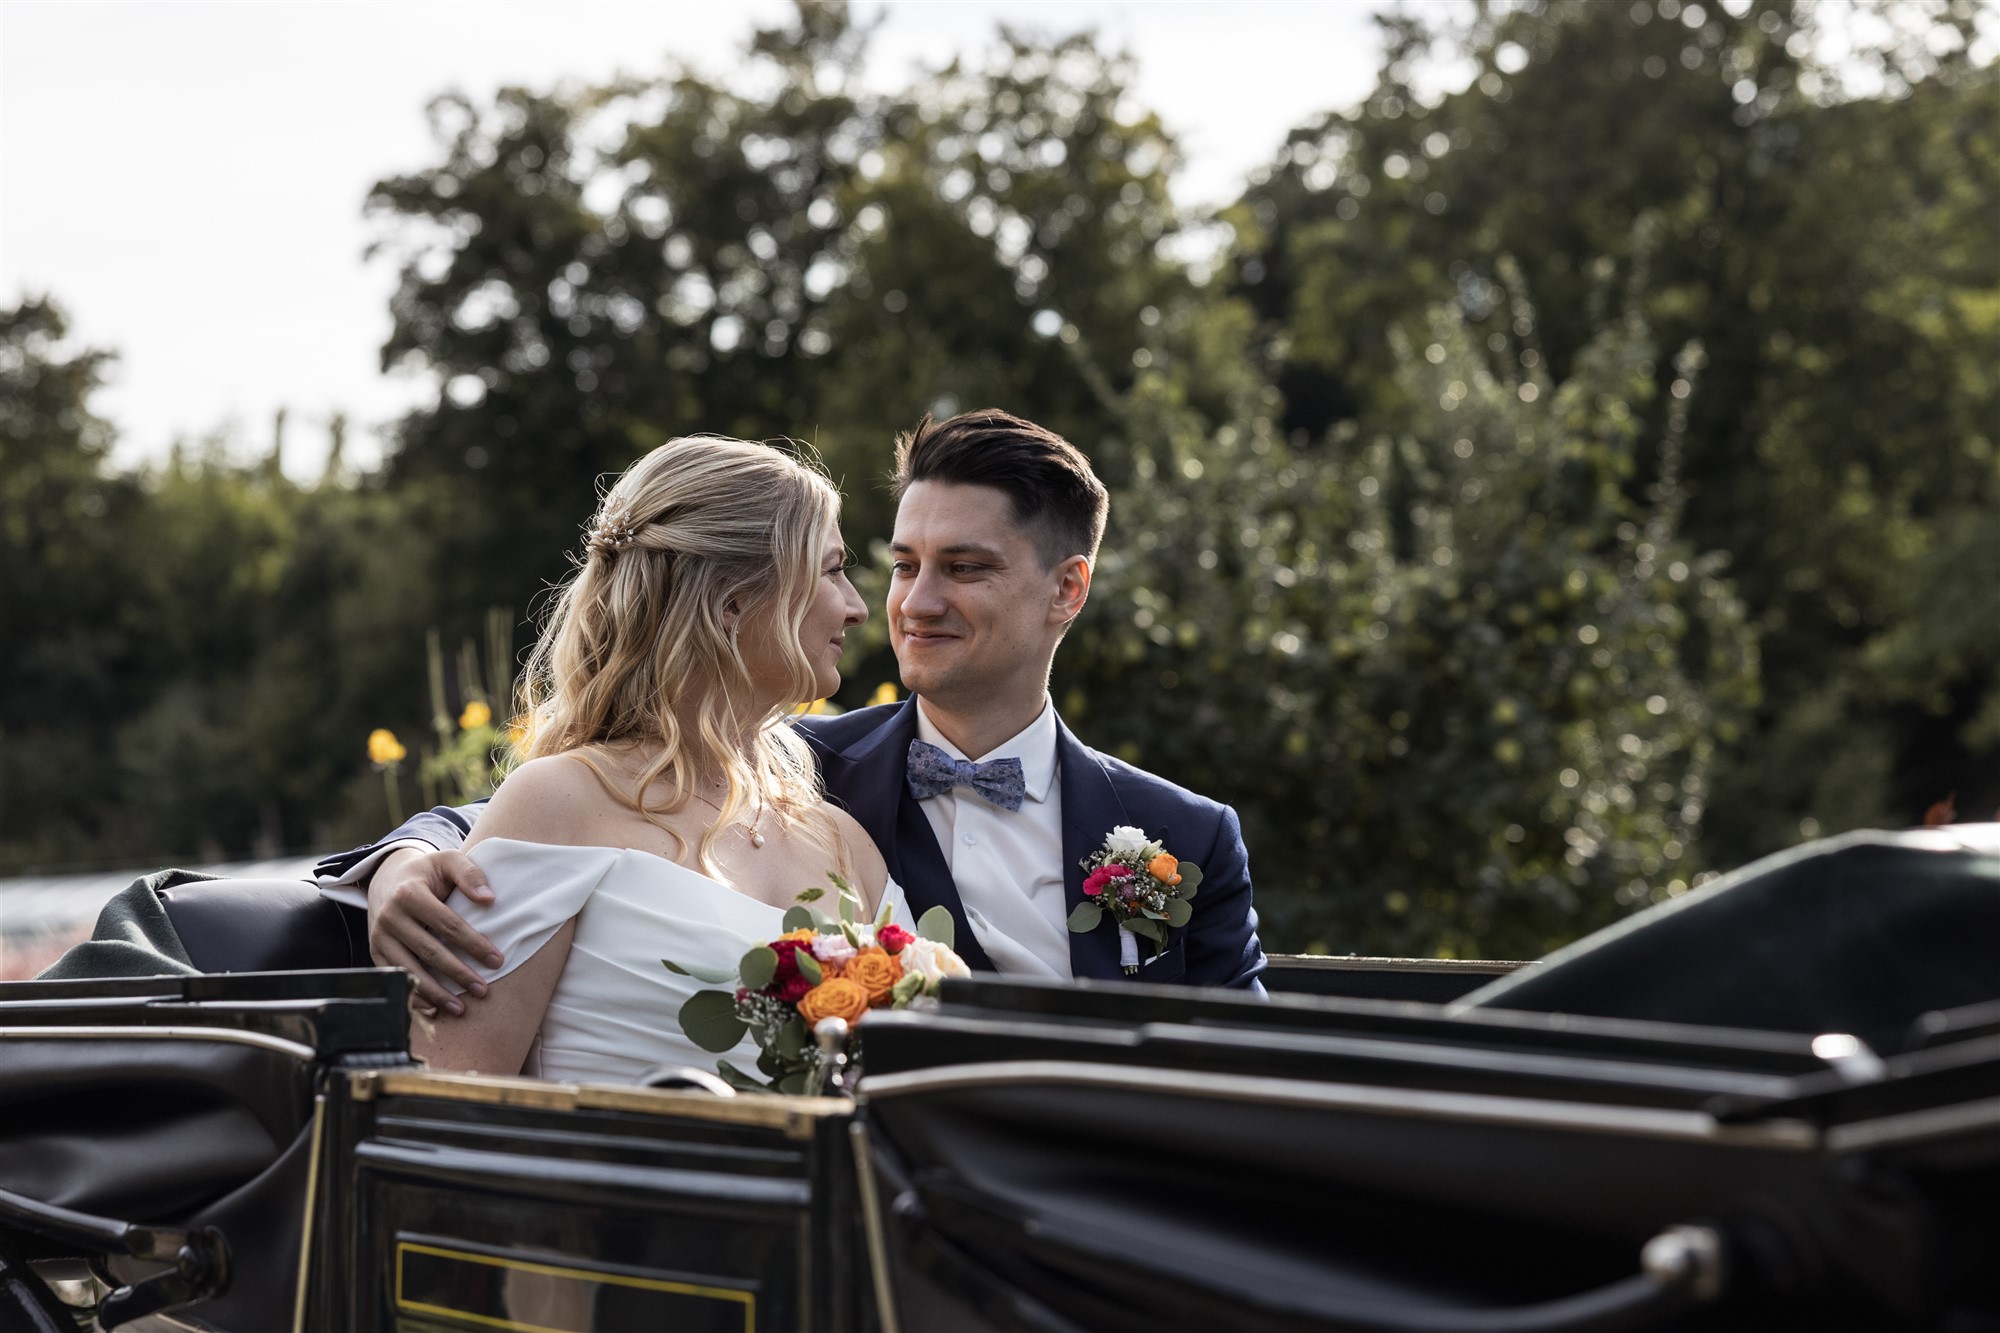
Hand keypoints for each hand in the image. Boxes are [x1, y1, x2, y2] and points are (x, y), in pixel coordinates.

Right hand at [367, 847, 500, 1016]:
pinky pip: (394, 977)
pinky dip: (412, 995)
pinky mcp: (374, 951)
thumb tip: (488, 899)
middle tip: (483, 990)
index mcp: (410, 893)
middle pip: (430, 952)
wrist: (387, 877)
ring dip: (436, 993)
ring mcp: (379, 936)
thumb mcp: (447, 861)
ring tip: (461, 1008)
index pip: (448, 924)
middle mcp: (390, 917)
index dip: (473, 944)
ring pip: (410, 970)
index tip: (496, 960)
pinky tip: (432, 1009)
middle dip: (459, 974)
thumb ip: (469, 873)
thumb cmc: (426, 872)